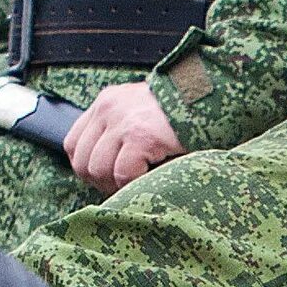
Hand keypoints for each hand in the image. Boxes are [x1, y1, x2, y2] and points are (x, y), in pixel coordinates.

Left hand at [63, 79, 186, 191]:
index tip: (107, 179)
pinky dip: (135, 183)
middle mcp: (108, 108)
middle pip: (82, 161)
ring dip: (118, 185)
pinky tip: (152, 175)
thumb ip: (119, 131)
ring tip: (139, 182)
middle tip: (125, 187)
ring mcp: (122, 122)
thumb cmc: (181, 113)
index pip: (73, 144)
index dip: (87, 168)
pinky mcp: (140, 136)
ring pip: (98, 170)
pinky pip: (123, 173)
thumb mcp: (141, 112)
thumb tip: (103, 170)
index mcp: (106, 102)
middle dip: (101, 183)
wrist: (213, 99)